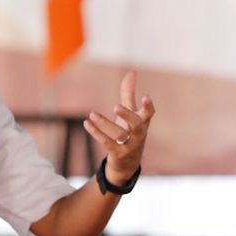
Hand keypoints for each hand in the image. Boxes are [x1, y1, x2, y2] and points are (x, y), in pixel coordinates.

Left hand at [84, 71, 154, 186]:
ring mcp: (129, 146)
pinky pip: (107, 143)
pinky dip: (96, 133)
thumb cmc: (129, 132)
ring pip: (118, 134)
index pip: (149, 114)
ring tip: (92, 114)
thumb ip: (129, 93)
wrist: (127, 163)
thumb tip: (132, 73)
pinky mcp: (118, 154)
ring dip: (104, 124)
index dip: (148, 106)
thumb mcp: (129, 113)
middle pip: (136, 125)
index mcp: (143, 123)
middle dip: (127, 115)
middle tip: (116, 106)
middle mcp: (138, 134)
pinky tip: (87, 123)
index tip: (146, 96)